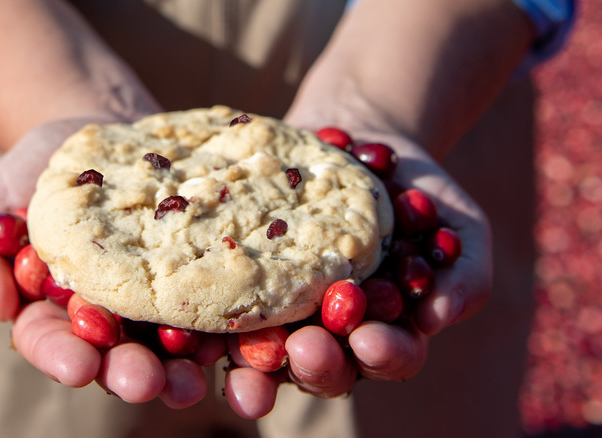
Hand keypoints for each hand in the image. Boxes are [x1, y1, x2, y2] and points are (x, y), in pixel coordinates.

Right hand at [0, 119, 211, 406]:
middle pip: (118, 359)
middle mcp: (112, 324)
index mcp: (55, 315)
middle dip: (130, 373)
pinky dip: (234, 328)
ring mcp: (162, 307)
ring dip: (185, 369)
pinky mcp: (206, 281)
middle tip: (144, 379)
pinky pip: (224, 309)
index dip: (61, 357)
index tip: (76, 365)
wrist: (107, 132)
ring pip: (174, 350)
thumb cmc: (38, 172)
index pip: (51, 344)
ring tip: (195, 376)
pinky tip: (247, 336)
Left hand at [222, 113, 492, 416]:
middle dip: (315, 364)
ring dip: (255, 362)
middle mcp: (326, 332)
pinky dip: (209, 318)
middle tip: (307, 348)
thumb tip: (436, 318)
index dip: (382, 355)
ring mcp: (277, 309)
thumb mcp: (457, 221)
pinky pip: (220, 303)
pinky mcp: (237, 280)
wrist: (355, 133)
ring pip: (264, 350)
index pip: (384, 357)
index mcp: (380, 330)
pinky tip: (197, 320)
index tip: (372, 340)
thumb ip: (463, 272)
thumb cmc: (413, 188)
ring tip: (249, 353)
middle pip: (320, 366)